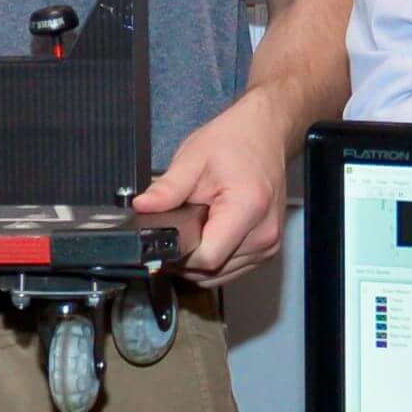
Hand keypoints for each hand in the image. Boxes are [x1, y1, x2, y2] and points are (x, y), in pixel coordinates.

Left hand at [138, 91, 300, 280]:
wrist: (265, 135)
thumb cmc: (235, 142)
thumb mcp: (193, 158)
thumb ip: (167, 188)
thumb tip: (142, 208)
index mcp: (248, 208)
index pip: (207, 258)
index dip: (180, 256)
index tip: (164, 242)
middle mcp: (264, 234)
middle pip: (213, 272)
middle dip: (187, 260)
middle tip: (173, 232)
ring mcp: (268, 245)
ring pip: (222, 276)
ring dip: (200, 263)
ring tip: (192, 231)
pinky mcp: (267, 249)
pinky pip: (233, 269)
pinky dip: (216, 260)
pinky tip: (207, 236)